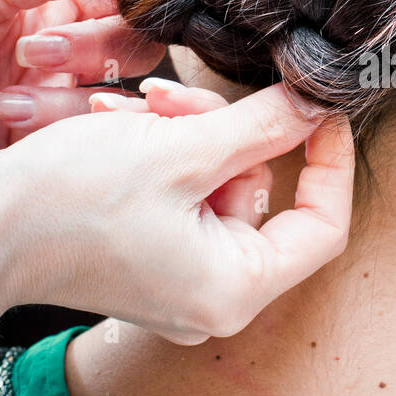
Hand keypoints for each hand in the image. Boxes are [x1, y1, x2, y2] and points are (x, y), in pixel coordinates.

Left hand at [0, 0, 162, 148]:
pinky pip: (84, 137)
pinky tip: (6, 117)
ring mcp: (57, 92)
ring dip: (59, 98)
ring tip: (5, 97)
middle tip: (40, 51)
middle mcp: (63, 42)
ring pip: (111, 95)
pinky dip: (48, 126)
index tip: (118, 4)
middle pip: (133, 45)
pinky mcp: (47, 138)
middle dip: (94, 51)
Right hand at [0, 82, 353, 344]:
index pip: (323, 225)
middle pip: (259, 194)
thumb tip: (317, 105)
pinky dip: (163, 156)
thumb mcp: (181, 150)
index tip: (318, 109)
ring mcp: (181, 283)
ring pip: (217, 185)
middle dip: (224, 131)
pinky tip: (123, 126)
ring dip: (186, 134)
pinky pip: (183, 198)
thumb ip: (262, 126)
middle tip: (179, 97)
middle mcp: (214, 299)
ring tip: (137, 110)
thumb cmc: (67, 203)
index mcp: (236, 289)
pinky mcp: (151, 262)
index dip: (329, 161)